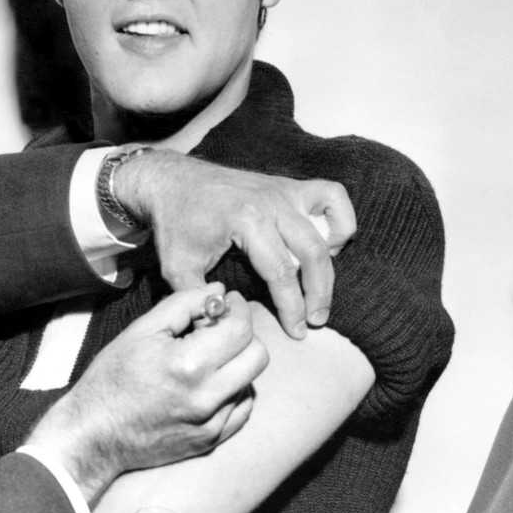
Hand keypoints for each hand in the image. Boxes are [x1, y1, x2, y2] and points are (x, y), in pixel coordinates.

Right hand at [23, 286, 267, 504]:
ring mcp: (211, 424)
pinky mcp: (211, 441)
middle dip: (243, 335)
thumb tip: (219, 291)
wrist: (94, 435)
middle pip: (257, 356)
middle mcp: (206, 397)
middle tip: (222, 328)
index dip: (239, 309)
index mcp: (188, 364)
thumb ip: (184, 304)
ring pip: (252, 382)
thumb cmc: (111, 379)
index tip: (229, 303)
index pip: (241, 329)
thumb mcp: (141, 331)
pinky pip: (241, 410)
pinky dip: (233, 392)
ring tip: (208, 359)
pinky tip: (208, 385)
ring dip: (237, 364)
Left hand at [112, 151, 355, 338]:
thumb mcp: (178, 267)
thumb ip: (202, 300)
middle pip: (312, 253)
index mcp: (246, 220)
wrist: (172, 180)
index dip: (292, 307)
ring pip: (328, 227)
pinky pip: (332, 196)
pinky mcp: (289, 186)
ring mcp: (284, 190)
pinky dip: (339, 220)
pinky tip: (327, 245)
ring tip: (320, 288)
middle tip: (315, 320)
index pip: (281, 272)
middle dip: (318, 293)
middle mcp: (272, 202)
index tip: (296, 331)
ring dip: (330, 263)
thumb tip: (223, 328)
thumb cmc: (175, 224)